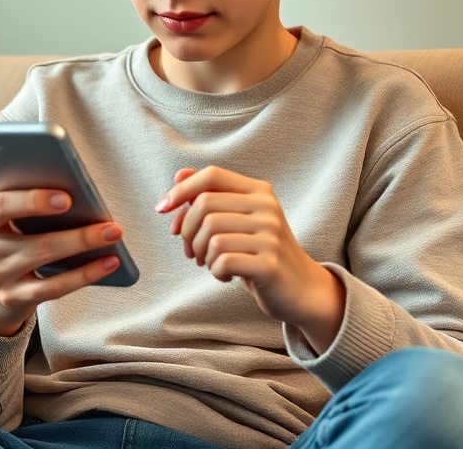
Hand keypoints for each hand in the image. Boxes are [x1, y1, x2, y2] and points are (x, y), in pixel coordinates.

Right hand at [0, 185, 123, 336]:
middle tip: (107, 222)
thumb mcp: (0, 208)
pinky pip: (54, 287)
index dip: (33, 201)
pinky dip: (85, 274)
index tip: (66, 198)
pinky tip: (109, 262)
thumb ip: (14, 185)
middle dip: (75, 232)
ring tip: (114, 235)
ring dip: (85, 247)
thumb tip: (57, 168)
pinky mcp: (14, 298)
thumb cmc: (4, 231)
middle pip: (33, 241)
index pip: (1, 206)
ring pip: (47, 261)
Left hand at [156, 166, 344, 352]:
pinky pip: (222, 261)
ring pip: (210, 236)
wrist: (300, 288)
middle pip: (204, 207)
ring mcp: (271, 236)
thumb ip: (211, 196)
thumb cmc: (261, 251)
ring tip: (210, 263)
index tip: (162, 208)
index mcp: (259, 191)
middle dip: (187, 231)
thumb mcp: (238, 219)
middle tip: (191, 250)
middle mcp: (267, 208)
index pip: (212, 175)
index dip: (181, 189)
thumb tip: (177, 176)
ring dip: (201, 254)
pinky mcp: (269, 264)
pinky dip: (215, 271)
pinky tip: (225, 275)